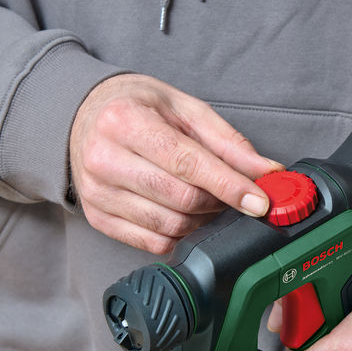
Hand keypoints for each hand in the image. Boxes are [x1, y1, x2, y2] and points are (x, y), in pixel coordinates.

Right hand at [70, 74, 282, 253]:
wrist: (85, 116)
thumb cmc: (138, 108)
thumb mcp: (184, 108)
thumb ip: (227, 141)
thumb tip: (266, 171)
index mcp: (125, 121)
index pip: (187, 163)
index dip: (229, 186)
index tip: (259, 201)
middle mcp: (104, 159)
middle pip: (181, 199)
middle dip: (219, 202)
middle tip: (233, 193)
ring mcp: (97, 193)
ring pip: (170, 225)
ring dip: (202, 220)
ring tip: (208, 200)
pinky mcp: (98, 218)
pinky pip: (152, 243)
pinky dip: (180, 235)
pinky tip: (187, 215)